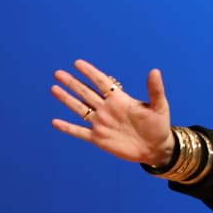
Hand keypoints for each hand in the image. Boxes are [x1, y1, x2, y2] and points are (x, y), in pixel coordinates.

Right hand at [51, 59, 172, 165]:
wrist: (156, 149)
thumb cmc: (159, 126)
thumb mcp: (159, 106)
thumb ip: (155, 90)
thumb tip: (155, 71)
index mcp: (119, 100)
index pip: (102, 82)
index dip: (90, 72)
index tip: (77, 63)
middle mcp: (107, 109)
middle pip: (86, 93)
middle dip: (73, 83)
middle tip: (58, 73)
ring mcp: (101, 124)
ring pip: (80, 109)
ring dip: (67, 99)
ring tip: (54, 88)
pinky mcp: (99, 139)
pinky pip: (80, 132)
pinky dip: (68, 128)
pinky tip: (55, 122)